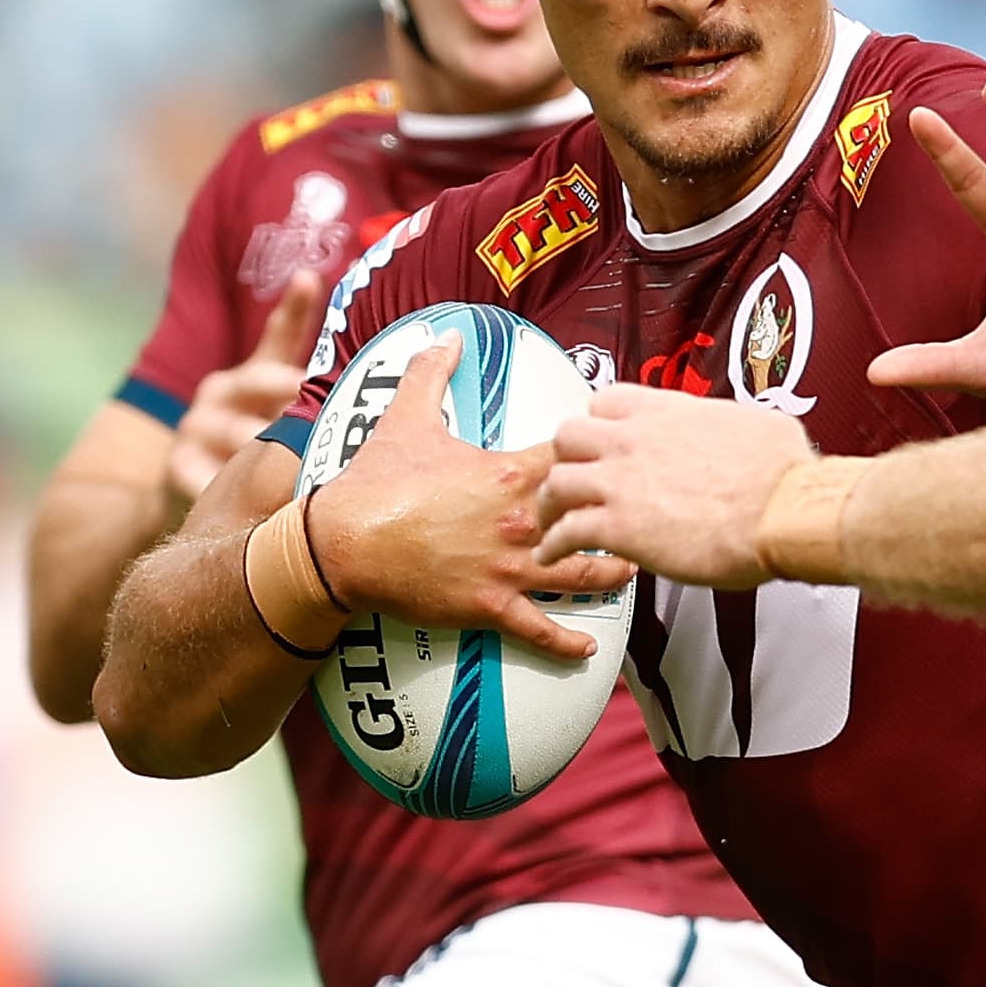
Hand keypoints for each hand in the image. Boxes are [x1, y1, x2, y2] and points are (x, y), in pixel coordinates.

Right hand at [170, 269, 325, 503]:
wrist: (198, 501)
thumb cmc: (259, 458)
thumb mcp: (291, 429)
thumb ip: (326, 406)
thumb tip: (394, 390)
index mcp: (256, 375)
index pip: (280, 335)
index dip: (295, 306)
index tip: (310, 280)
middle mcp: (223, 389)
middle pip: (263, 379)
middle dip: (295, 389)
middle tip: (321, 396)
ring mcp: (197, 424)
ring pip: (242, 432)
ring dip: (271, 448)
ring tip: (304, 464)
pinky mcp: (177, 462)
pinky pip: (211, 473)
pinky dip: (233, 486)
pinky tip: (257, 501)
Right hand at [304, 339, 632, 658]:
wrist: (342, 543)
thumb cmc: (377, 482)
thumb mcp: (405, 418)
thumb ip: (431, 373)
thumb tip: (444, 336)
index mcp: (511, 473)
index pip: (579, 458)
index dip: (603, 454)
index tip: (622, 453)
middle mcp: (522, 521)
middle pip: (596, 517)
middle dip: (622, 516)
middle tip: (643, 515)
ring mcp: (510, 568)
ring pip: (581, 575)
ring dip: (612, 574)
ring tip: (631, 570)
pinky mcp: (490, 606)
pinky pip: (539, 630)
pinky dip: (567, 643)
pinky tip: (589, 650)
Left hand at [537, 384, 813, 588]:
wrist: (783, 512)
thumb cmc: (781, 476)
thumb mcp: (757, 425)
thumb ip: (731, 426)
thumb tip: (745, 431)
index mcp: (667, 412)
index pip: (607, 401)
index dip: (599, 422)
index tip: (601, 438)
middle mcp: (635, 439)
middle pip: (568, 434)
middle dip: (566, 458)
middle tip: (572, 476)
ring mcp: (621, 482)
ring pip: (556, 481)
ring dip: (551, 502)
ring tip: (552, 520)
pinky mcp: (618, 526)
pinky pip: (566, 533)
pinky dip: (554, 546)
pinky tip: (553, 554)